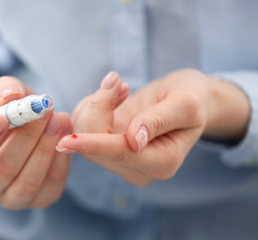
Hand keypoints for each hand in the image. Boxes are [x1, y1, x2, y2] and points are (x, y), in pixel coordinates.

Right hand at [0, 76, 71, 209]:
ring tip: (59, 119)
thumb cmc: (9, 116)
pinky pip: (53, 182)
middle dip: (26, 138)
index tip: (1, 118)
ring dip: (46, 147)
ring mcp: (13, 199)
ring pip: (29, 181)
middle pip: (2, 170)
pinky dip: (62, 156)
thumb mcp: (4, 99)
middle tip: (43, 112)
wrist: (29, 133)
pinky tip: (66, 131)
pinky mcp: (41, 199)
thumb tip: (10, 95)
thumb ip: (4, 91)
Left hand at [56, 69, 249, 185]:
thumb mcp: (186, 102)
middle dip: (99, 106)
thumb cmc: (192, 97)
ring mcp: (120, 158)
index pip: (121, 154)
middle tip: (116, 80)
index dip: (94, 146)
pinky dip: (92, 105)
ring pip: (84, 134)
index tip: (66, 142)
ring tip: (119, 87)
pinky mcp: (107, 145)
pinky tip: (113, 96)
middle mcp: (138, 167)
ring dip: (95, 103)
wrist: (184, 97)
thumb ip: (160, 121)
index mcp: (162, 162)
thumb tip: (134, 141)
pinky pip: (83, 126)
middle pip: (97, 144)